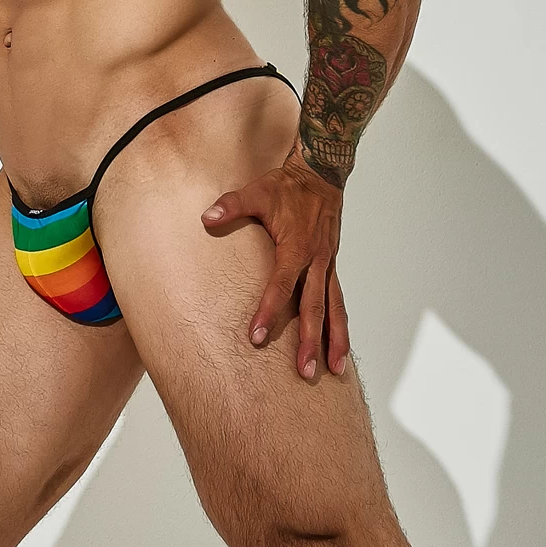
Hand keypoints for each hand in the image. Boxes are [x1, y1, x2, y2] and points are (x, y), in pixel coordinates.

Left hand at [201, 147, 350, 379]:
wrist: (321, 174)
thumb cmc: (287, 186)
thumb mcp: (257, 191)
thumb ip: (231, 205)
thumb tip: (205, 217)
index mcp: (296, 247)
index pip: (281, 286)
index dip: (269, 312)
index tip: (257, 338)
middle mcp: (316, 261)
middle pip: (313, 307)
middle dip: (309, 341)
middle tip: (304, 372)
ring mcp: (327, 265)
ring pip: (334, 309)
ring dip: (335, 340)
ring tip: (334, 371)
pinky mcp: (332, 266)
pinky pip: (338, 300)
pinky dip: (340, 324)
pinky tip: (339, 346)